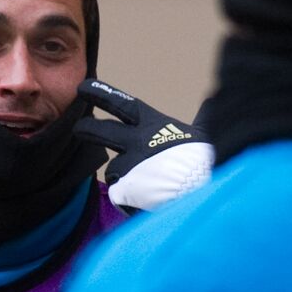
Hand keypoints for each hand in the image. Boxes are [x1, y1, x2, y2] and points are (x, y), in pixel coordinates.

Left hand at [74, 79, 212, 211]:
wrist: (206, 189)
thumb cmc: (208, 161)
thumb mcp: (206, 134)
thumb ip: (204, 118)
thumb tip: (212, 101)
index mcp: (154, 124)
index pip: (122, 104)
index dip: (102, 94)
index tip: (83, 87)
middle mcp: (136, 141)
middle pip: (100, 130)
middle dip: (87, 128)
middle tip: (78, 128)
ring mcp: (129, 166)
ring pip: (112, 170)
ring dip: (121, 176)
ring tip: (143, 187)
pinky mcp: (125, 190)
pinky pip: (119, 195)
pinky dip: (129, 201)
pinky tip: (145, 204)